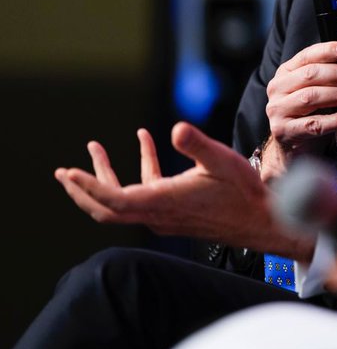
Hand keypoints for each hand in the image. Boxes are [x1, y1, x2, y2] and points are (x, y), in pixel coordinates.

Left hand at [54, 122, 313, 259]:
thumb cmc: (244, 193)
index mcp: (163, 202)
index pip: (113, 200)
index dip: (88, 187)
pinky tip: (145, 141)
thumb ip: (197, 145)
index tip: (69, 174)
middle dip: (82, 190)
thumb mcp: (223, 161)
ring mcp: (163, 215)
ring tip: (96, 149)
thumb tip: (176, 128)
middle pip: (106, 208)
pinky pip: (144, 193)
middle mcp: (157, 213)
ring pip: (122, 202)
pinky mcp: (173, 211)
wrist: (260, 220)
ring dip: (105, 178)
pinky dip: (138, 169)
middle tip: (63, 173)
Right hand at [264, 42, 336, 153]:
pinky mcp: (283, 131)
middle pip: (311, 74)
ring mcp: (278, 110)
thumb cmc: (312, 113)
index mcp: (287, 72)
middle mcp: (278, 87)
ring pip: (312, 97)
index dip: (328, 50)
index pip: (307, 55)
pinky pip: (314, 124)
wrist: (295, 148)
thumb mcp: (328, 89)